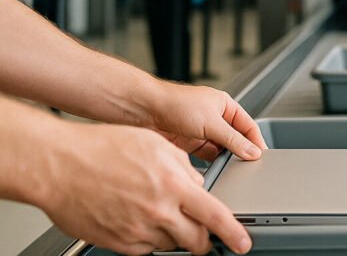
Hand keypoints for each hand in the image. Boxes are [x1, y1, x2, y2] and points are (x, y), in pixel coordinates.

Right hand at [38, 122, 251, 254]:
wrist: (59, 165)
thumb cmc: (102, 148)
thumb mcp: (156, 145)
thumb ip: (182, 168)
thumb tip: (197, 185)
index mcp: (173, 184)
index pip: (215, 215)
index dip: (233, 232)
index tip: (242, 241)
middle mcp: (157, 211)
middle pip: (195, 240)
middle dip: (204, 240)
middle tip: (203, 235)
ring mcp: (136, 230)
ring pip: (170, 245)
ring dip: (174, 235)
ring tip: (159, 213)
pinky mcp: (117, 243)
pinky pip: (144, 249)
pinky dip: (149, 239)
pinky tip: (139, 218)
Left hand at [146, 83, 266, 161]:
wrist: (145, 110)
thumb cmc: (176, 104)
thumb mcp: (211, 123)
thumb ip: (233, 140)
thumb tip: (252, 151)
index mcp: (225, 106)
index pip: (248, 126)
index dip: (256, 141)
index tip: (262, 157)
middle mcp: (215, 118)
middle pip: (235, 139)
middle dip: (241, 152)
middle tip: (248, 167)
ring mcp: (202, 131)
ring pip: (221, 149)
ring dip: (225, 159)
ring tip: (230, 169)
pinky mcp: (189, 143)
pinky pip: (206, 156)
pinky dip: (211, 163)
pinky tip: (214, 169)